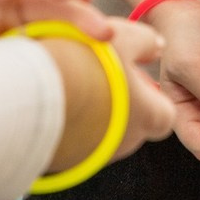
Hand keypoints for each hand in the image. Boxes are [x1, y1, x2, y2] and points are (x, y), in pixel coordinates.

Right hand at [33, 11, 174, 184]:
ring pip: (103, 132)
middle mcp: (127, 144)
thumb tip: (156, 45)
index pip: (164, 112)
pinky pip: (75, 140)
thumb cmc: (88, 68)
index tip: (133, 75)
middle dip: (120, 101)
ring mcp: (96, 156)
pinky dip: (71, 123)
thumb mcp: (125, 38)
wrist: (35, 98)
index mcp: (151, 118)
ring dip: (94, 111)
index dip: (151, 93)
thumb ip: (146, 41)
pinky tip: (58, 100)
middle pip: (133, 122)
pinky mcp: (66, 161)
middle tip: (101, 74)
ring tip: (75, 83)